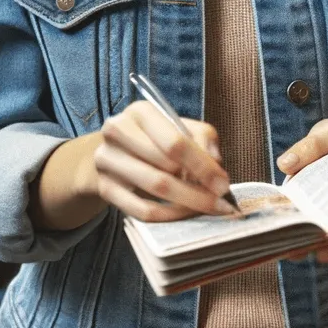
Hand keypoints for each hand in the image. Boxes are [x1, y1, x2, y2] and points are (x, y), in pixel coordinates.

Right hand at [91, 101, 233, 221]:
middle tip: (220, 200)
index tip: (223, 184)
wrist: (116, 150)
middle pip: (165, 167)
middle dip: (198, 188)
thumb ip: (203, 138)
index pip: (175, 142)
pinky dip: (168, 216)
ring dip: (187, 203)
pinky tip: (183, 214)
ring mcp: (107, 160)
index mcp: (140, 111)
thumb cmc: (156, 137)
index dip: (202, 166)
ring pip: (155, 189)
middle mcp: (117, 131)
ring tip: (206, 208)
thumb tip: (215, 163)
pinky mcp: (104, 187)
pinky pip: (141, 211)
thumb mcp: (181, 126)